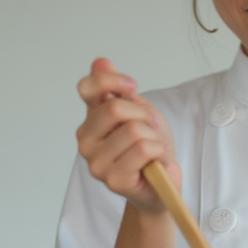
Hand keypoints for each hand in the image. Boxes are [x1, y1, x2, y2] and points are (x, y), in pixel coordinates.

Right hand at [75, 58, 180, 213]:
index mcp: (90, 119)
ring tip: (152, 150)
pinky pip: (143, 149)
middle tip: (150, 130)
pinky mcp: (112, 179)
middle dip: (143, 115)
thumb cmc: (149, 148)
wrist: (161, 185)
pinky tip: (155, 162)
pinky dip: (158, 151)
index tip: (132, 88)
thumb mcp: (138, 111)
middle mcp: (86, 141)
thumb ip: (117, 88)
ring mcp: (96, 162)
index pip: (87, 88)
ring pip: (134, 130)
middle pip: (115, 108)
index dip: (114, 82)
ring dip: (154, 137)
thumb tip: (100, 62)